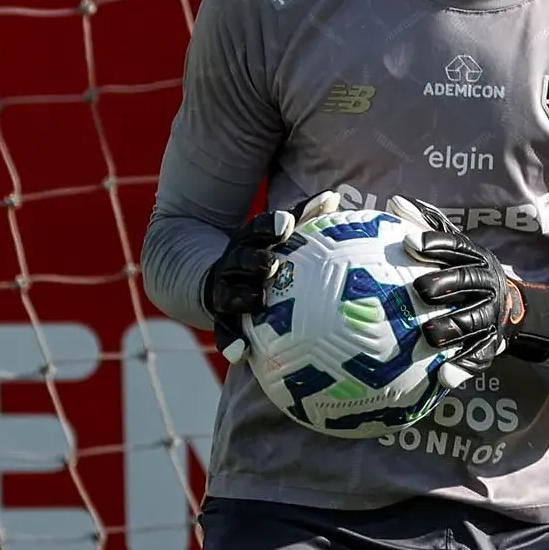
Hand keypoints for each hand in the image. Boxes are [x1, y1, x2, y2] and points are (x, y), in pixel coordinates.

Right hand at [203, 190, 339, 362]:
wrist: (216, 279)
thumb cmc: (265, 252)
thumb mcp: (277, 234)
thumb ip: (304, 216)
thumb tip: (333, 195)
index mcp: (251, 241)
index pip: (258, 228)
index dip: (270, 226)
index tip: (286, 224)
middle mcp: (235, 263)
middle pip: (242, 259)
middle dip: (255, 259)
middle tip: (272, 263)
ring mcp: (226, 292)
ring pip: (229, 295)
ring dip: (242, 298)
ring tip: (257, 301)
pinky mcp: (222, 320)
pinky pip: (225, 333)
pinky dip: (231, 343)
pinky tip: (241, 353)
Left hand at [387, 196, 548, 385]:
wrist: (512, 309)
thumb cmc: (467, 273)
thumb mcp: (454, 248)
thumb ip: (426, 224)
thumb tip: (395, 201)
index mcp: (475, 258)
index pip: (456, 246)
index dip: (434, 243)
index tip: (409, 241)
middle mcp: (487, 283)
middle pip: (468, 280)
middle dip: (445, 283)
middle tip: (418, 289)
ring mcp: (492, 314)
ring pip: (475, 320)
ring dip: (452, 327)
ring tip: (428, 334)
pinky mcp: (492, 343)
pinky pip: (479, 356)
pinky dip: (463, 366)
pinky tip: (444, 377)